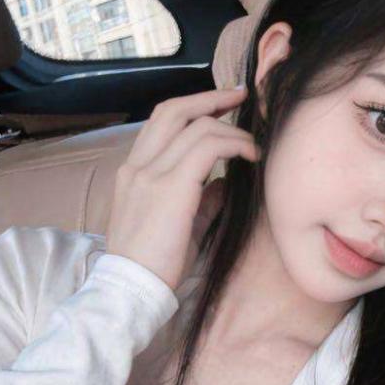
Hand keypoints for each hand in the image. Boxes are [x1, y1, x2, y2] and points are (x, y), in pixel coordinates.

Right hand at [105, 87, 258, 290]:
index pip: (161, 122)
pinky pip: (208, 147)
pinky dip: (234, 145)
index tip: (221, 104)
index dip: (194, 107)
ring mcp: (150, 173)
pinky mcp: (170, 186)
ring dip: (231, 129)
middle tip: (240, 96)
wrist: (131, 288)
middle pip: (174, 109)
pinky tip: (250, 156)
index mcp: (133, 172)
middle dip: (211, 97)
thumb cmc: (154, 264)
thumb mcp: (178, 224)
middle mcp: (138, 166)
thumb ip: (200, 199)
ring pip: (197, 126)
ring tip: (253, 144)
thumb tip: (224, 184)